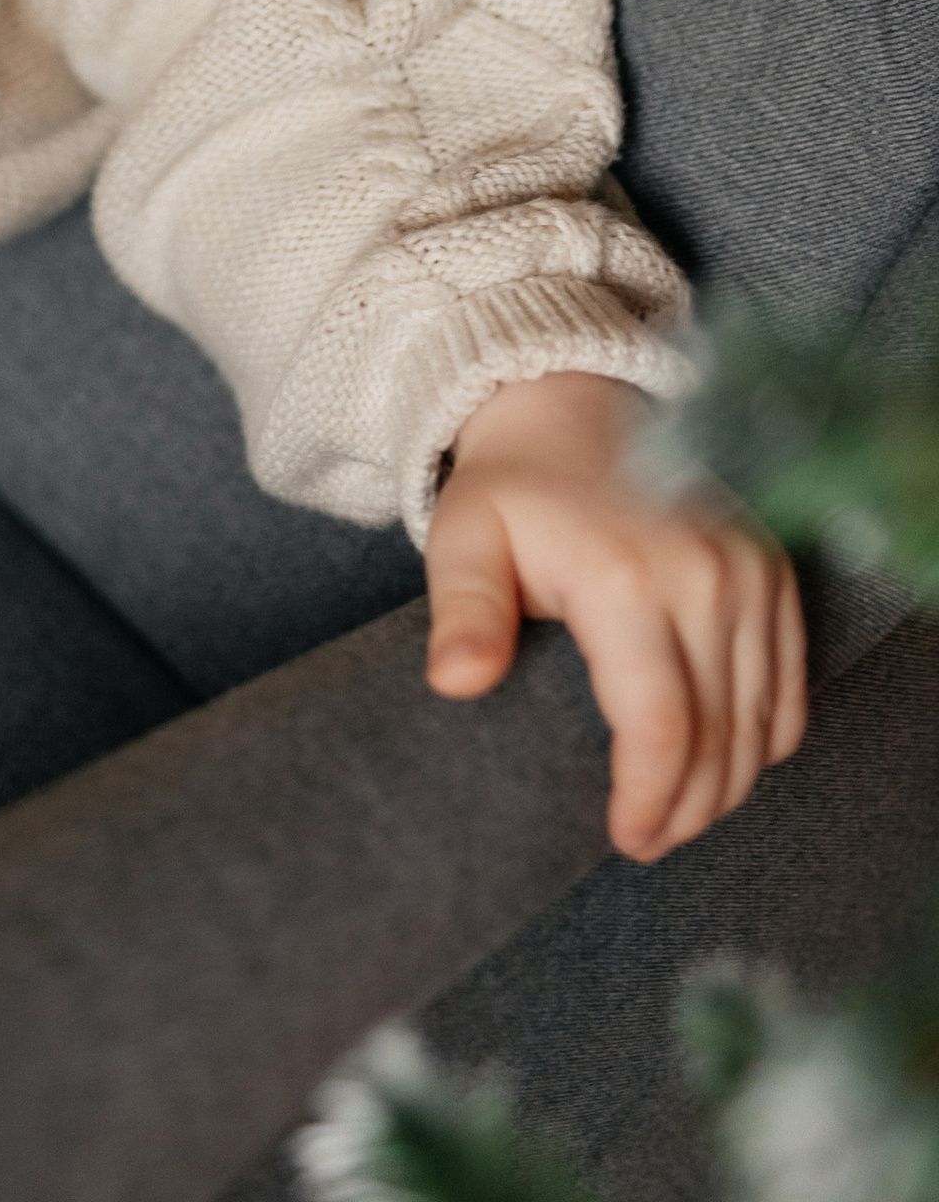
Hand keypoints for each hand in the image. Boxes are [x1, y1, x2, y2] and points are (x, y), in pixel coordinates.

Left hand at [425, 370, 807, 860]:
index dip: (649, 797)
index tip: (624, 836)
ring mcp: (749, 572)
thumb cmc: (511, 487)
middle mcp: (704, 576)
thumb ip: (464, 612)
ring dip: (728, 783)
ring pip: (761, 722)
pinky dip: (765, 736)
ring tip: (679, 812)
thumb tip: (454, 683)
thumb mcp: (464, 538)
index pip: (660, 726)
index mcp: (624, 578)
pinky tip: (726, 761)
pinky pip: (789, 684)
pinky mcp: (774, 569)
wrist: (570, 404)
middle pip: (720, 738)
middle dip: (687, 808)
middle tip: (646, 839)